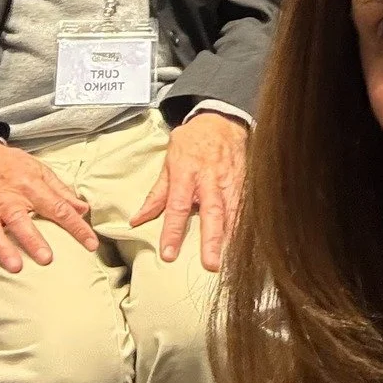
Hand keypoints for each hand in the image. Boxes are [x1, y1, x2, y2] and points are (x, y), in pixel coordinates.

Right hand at [0, 139, 96, 294]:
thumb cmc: (11, 165)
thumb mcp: (39, 170)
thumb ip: (61, 191)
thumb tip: (83, 209)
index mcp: (30, 186)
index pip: (57, 206)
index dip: (75, 226)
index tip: (91, 244)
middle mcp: (7, 199)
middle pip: (20, 220)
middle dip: (32, 239)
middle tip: (46, 259)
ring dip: (2, 250)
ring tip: (14, 268)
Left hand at [131, 113, 247, 271]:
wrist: (221, 119)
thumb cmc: (192, 141)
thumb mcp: (169, 161)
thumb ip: (157, 193)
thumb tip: (137, 220)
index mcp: (186, 173)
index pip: (177, 206)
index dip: (173, 231)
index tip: (168, 254)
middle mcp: (210, 179)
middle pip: (211, 212)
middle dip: (211, 239)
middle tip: (210, 264)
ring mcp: (230, 180)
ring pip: (232, 211)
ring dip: (230, 237)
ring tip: (228, 259)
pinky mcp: (244, 181)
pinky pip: (245, 206)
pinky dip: (243, 225)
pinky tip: (242, 244)